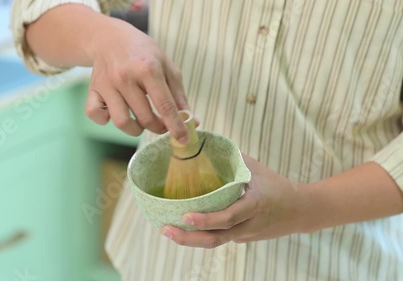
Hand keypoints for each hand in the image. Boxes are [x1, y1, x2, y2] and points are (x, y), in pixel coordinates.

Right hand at [85, 18, 189, 142]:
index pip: (165, 105)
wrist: (110, 38)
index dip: (176, 126)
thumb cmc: (143, 54)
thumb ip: (179, 96)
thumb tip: (192, 122)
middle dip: (158, 128)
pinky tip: (114, 112)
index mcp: (148, 68)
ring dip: (135, 129)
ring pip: (121, 122)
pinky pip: (95, 115)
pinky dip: (105, 119)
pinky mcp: (92, 89)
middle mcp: (125, 77)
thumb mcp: (167, 67)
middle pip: (145, 118)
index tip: (184, 140)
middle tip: (162, 124)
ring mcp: (106, 84)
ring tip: (140, 120)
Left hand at [161, 154, 311, 247]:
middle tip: (165, 229)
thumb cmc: (278, 186)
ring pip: (215, 242)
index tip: (186, 216)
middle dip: (188, 238)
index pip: (227, 218)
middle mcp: (247, 225)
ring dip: (190, 240)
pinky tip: (185, 228)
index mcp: (253, 206)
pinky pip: (220, 238)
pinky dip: (202, 234)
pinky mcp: (242, 239)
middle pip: (215, 239)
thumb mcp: (258, 169)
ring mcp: (245, 235)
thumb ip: (235, 158)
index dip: (206, 220)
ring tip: (169, 231)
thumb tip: (208, 143)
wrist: (301, 211)